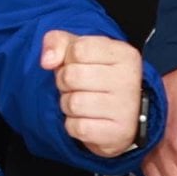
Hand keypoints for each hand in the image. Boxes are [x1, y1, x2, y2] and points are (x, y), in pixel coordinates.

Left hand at [42, 30, 149, 156]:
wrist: (119, 117)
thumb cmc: (96, 77)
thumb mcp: (79, 51)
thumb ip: (58, 42)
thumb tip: (47, 61)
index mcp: (124, 54)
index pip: (78, 49)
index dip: (68, 59)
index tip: (78, 66)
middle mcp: (129, 79)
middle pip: (72, 76)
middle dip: (64, 83)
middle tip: (77, 87)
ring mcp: (126, 108)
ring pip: (73, 103)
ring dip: (68, 105)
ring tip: (82, 103)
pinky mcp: (118, 133)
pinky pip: (77, 127)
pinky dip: (73, 125)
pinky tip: (87, 119)